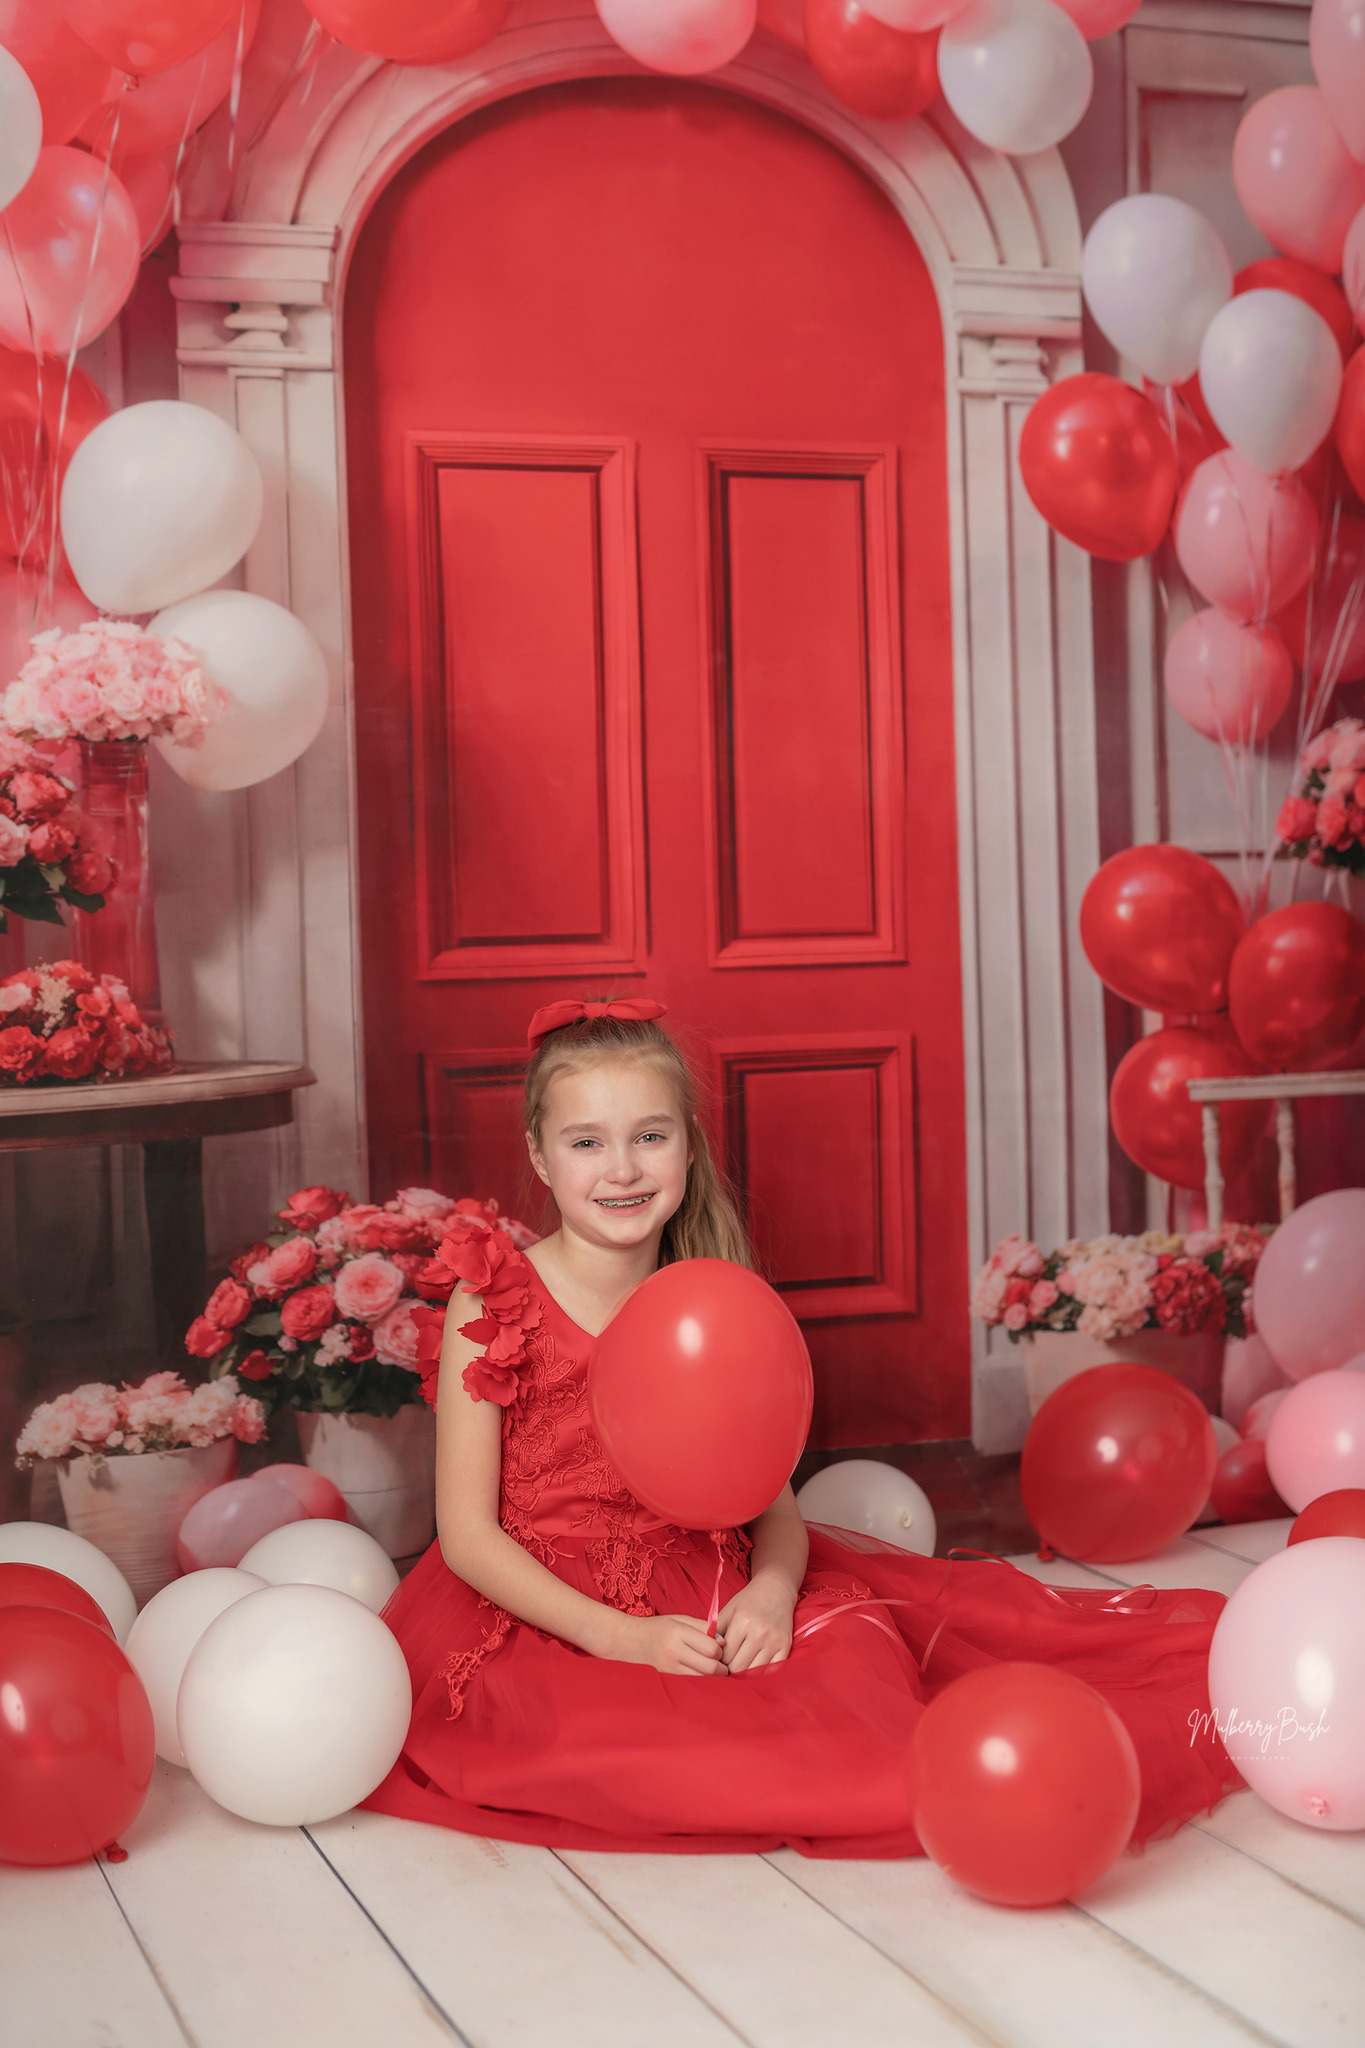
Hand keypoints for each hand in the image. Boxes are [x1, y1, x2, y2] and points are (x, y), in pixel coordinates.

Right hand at [606, 1611, 730, 1676]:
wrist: (626, 1641)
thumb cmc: (656, 1628)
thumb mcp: (679, 1619)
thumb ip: (702, 1627)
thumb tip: (723, 1642)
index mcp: (678, 1632)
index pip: (711, 1647)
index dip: (720, 1649)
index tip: (719, 1648)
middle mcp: (674, 1652)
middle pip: (710, 1667)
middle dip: (720, 1667)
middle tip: (720, 1663)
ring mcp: (669, 1669)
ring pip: (702, 1680)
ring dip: (711, 1677)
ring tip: (710, 1670)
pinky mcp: (666, 1680)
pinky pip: (690, 1685)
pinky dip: (699, 1682)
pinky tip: (697, 1676)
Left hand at [714, 1574, 795, 1673]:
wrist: (776, 1590)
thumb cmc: (748, 1601)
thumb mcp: (728, 1610)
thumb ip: (715, 1631)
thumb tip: (706, 1654)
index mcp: (742, 1622)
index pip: (725, 1656)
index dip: (719, 1660)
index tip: (719, 1659)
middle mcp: (759, 1633)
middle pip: (738, 1668)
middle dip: (730, 1669)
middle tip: (728, 1665)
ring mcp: (774, 1641)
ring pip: (754, 1673)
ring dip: (745, 1674)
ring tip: (741, 1665)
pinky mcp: (785, 1646)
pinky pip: (771, 1671)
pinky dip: (762, 1673)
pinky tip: (755, 1666)